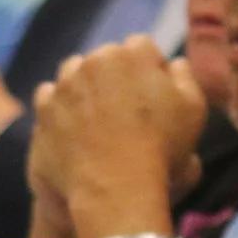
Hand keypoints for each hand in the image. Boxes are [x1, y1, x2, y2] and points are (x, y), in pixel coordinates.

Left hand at [32, 40, 208, 237]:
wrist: (115, 189)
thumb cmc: (161, 148)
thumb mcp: (193, 109)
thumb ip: (185, 76)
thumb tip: (174, 63)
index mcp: (132, 54)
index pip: (142, 48)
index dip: (150, 70)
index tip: (154, 97)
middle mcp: (94, 60)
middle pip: (107, 58)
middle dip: (116, 77)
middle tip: (127, 112)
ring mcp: (64, 84)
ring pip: (75, 74)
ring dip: (85, 88)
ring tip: (98, 121)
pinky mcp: (43, 109)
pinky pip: (50, 98)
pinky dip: (61, 108)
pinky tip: (75, 130)